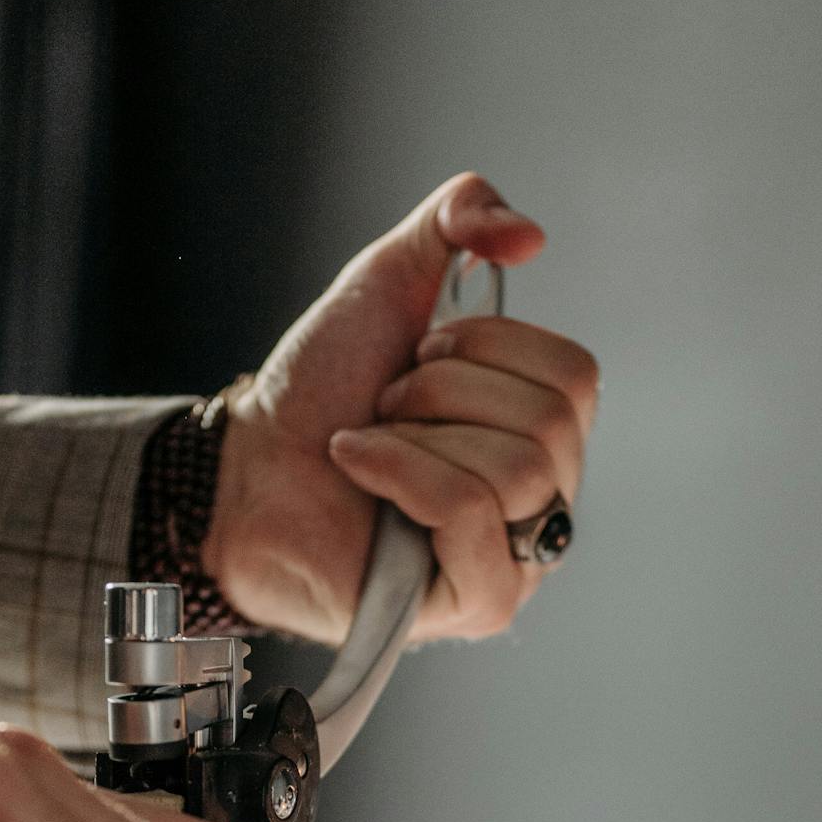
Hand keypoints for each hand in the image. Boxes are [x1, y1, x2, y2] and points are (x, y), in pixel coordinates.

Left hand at [201, 172, 598, 643]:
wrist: (247, 463)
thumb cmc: (323, 390)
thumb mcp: (391, 276)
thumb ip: (460, 216)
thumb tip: (529, 237)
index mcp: (547, 432)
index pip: (574, 376)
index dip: (487, 346)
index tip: (417, 356)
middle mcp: (547, 500)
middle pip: (550, 422)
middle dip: (445, 391)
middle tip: (387, 404)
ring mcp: (518, 561)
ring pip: (519, 470)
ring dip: (418, 435)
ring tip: (369, 443)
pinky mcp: (479, 604)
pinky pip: (472, 516)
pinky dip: (404, 474)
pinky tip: (358, 470)